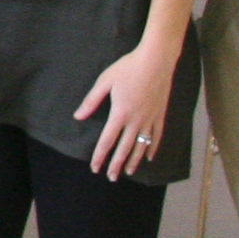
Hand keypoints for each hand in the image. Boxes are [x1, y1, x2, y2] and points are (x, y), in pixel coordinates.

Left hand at [75, 36, 179, 179]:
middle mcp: (136, 121)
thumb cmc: (128, 68)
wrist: (156, 60)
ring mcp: (150, 119)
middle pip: (125, 149)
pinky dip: (152, 149)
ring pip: (141, 146)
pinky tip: (149, 157)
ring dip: (134, 161)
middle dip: (116, 165)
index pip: (107, 141)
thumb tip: (78, 117)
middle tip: (111, 177)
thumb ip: (91, 101)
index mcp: (119, 114)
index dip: (100, 156)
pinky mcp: (161, 115)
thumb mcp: (105, 82)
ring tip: (128, 172)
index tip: (95, 168)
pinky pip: (157, 137)